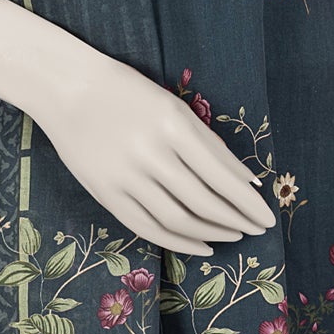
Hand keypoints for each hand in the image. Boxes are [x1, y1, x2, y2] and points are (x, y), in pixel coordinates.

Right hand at [30, 47, 277, 256]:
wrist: (67, 88)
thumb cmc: (128, 92)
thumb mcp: (173, 106)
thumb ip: (208, 144)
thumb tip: (245, 181)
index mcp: (174, 124)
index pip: (222, 174)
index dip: (248, 201)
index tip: (267, 216)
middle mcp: (151, 152)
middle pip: (203, 200)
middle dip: (236, 219)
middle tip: (257, 229)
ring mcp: (125, 176)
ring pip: (177, 218)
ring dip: (211, 232)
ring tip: (233, 235)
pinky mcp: (106, 193)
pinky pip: (147, 226)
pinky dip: (178, 241)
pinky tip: (200, 245)